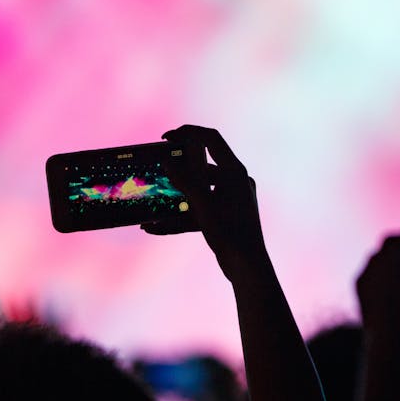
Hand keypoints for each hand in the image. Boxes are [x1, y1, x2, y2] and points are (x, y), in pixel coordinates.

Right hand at [148, 125, 265, 281]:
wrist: (248, 267)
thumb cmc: (230, 234)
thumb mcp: (203, 205)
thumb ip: (186, 181)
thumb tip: (169, 162)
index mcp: (235, 172)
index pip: (211, 139)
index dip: (188, 133)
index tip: (165, 138)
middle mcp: (236, 181)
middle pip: (202, 166)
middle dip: (177, 170)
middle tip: (157, 170)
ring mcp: (232, 199)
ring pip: (198, 191)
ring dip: (175, 198)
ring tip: (151, 206)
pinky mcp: (226, 216)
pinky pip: (200, 209)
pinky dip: (181, 216)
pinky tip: (156, 226)